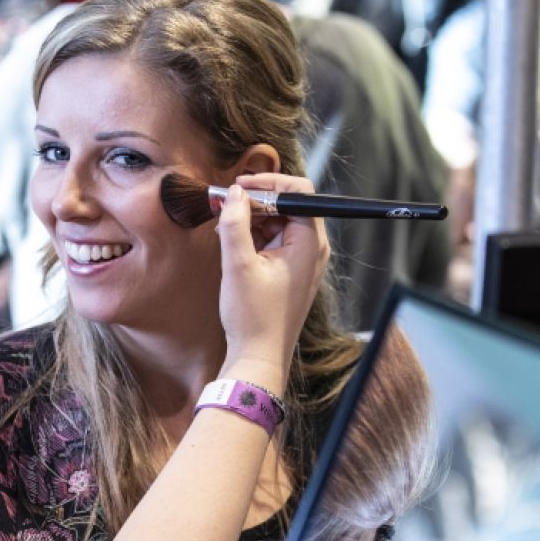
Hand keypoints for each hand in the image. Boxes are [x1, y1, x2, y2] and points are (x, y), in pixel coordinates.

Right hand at [216, 173, 328, 387]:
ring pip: (281, 222)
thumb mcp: (237, 265)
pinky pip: (277, 240)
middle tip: (226, 202)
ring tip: (225, 224)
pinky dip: (257, 236)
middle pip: (290, 204)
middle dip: (258, 199)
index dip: (269, 182)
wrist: (259, 358)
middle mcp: (313, 248)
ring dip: (254, 218)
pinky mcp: (293, 271)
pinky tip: (234, 243)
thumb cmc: (253, 317)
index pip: (299, 191)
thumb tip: (233, 194)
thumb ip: (234, 224)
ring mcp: (305, 260)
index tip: (240, 186)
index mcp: (309, 243)